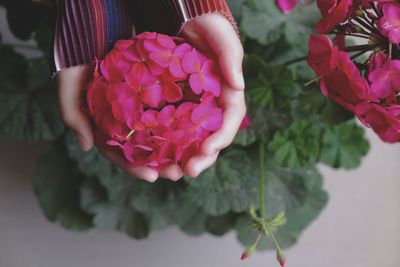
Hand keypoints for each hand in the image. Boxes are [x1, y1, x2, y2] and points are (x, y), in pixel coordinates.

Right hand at [56, 65, 182, 181]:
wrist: (90, 37)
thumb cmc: (76, 63)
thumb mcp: (68, 87)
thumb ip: (73, 116)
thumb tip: (86, 147)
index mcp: (104, 129)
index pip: (119, 155)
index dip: (134, 167)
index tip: (151, 177)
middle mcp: (122, 125)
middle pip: (143, 152)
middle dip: (159, 166)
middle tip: (177, 173)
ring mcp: (136, 113)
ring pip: (157, 137)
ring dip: (173, 151)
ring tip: (189, 161)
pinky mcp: (150, 98)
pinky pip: (165, 115)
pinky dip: (177, 126)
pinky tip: (192, 134)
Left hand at [181, 13, 245, 176]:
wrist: (186, 19)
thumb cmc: (207, 26)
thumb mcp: (220, 35)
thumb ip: (231, 57)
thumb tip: (238, 85)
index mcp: (228, 92)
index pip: (230, 120)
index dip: (222, 137)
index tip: (207, 149)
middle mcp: (214, 104)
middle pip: (214, 136)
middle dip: (204, 157)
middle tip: (189, 171)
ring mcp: (197, 106)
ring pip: (196, 138)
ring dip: (187, 157)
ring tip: (174, 171)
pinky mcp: (180, 106)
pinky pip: (178, 129)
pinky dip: (172, 144)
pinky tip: (160, 155)